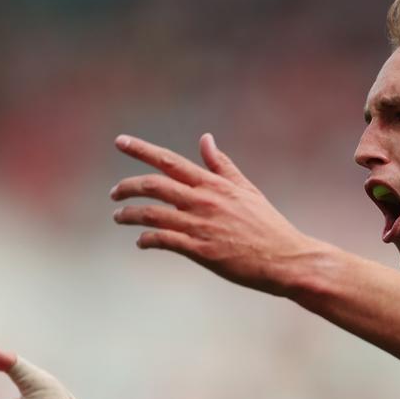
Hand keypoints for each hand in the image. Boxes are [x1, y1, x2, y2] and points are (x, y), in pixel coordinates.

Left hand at [110, 133, 325, 295]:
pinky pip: (163, 240)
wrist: (285, 258)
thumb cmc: (267, 225)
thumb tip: (205, 139)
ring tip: (118, 217)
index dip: (141, 150)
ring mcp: (200, 225)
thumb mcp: (246, 189)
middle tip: (114, 192)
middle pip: (152, 186)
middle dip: (126, 187)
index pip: (169, 161)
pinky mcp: (200, 250)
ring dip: (128, 214)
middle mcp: (203, 201)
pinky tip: (141, 242)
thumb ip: (222, 165)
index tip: (120, 141)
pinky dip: (146, 239)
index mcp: (213, 184)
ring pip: (151, 214)